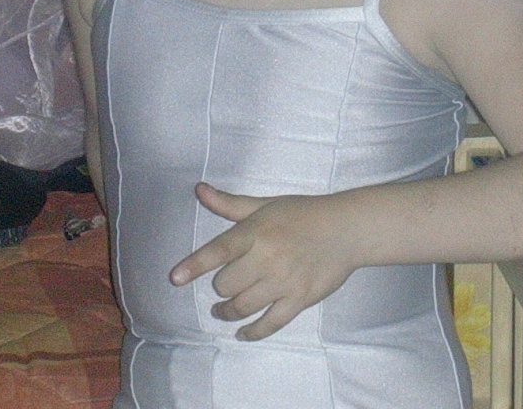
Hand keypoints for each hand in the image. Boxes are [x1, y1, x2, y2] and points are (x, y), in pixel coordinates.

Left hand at [168, 183, 361, 340]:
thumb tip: (199, 190)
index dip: (194, 265)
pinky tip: (242, 332)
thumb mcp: (266, 204)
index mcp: (256, 231)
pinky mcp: (299, 300)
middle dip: (221, 287)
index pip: (219, 250)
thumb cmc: (304, 213)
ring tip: (223, 311)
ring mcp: (284, 281)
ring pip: (243, 307)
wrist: (346, 229)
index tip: (175, 278)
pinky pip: (269, 324)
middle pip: (226, 285)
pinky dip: (252, 332)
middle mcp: (268, 257)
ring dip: (228, 312)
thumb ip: (229, 204)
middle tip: (224, 286)